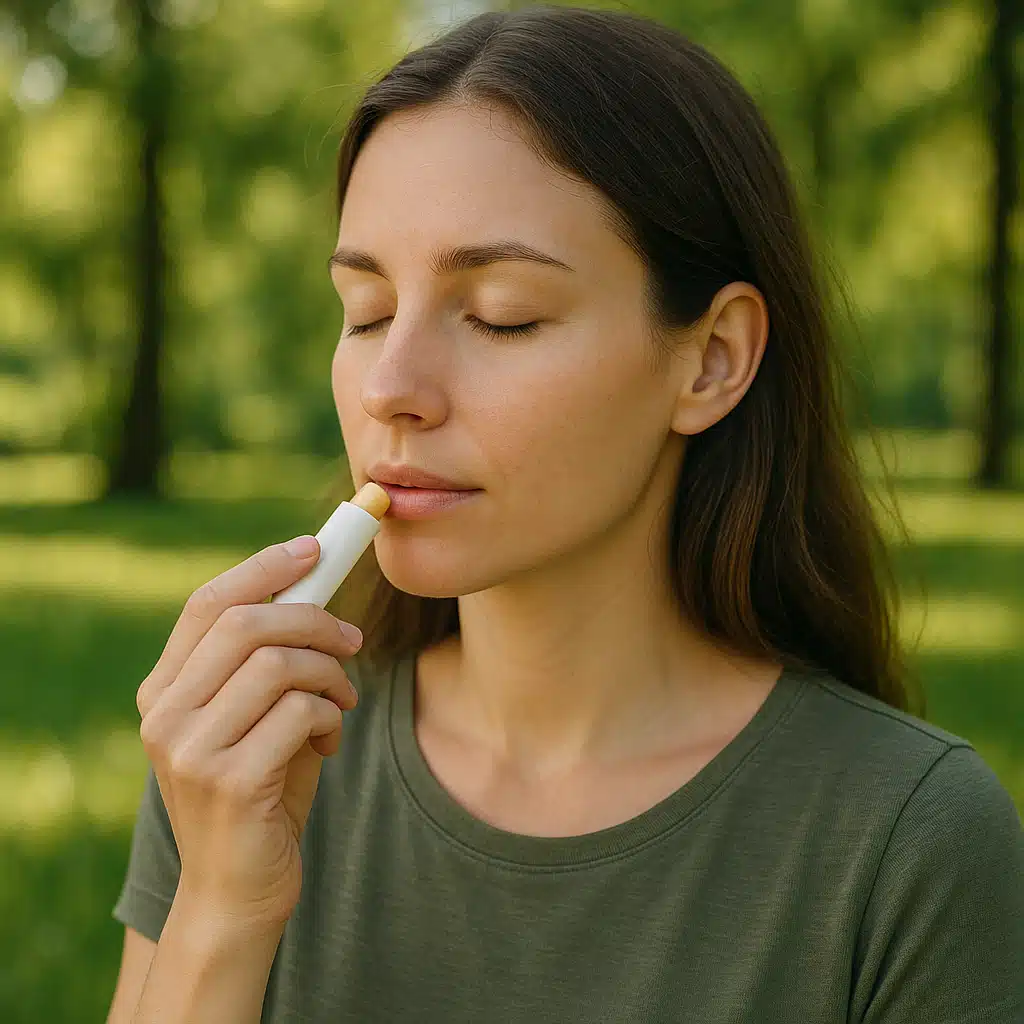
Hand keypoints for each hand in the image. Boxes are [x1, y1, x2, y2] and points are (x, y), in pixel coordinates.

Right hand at [135, 536, 362, 929]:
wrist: (238, 892)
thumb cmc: (259, 792)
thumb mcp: (255, 719)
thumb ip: (268, 663)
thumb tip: (315, 589)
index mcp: (164, 692)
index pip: (207, 604)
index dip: (262, 568)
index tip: (312, 549)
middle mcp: (165, 715)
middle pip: (248, 623)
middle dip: (315, 619)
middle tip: (353, 639)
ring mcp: (191, 750)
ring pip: (281, 664)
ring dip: (331, 674)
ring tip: (343, 701)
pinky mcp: (231, 782)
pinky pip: (302, 712)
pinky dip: (332, 715)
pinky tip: (331, 741)